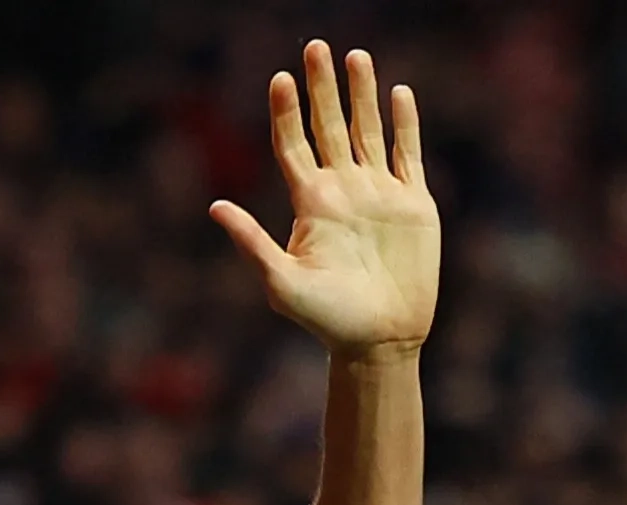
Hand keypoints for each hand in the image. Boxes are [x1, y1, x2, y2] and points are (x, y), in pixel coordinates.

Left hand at [211, 41, 439, 361]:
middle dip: (321, 88)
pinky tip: (398, 93)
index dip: (286, 112)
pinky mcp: (412, 202)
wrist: (378, 337)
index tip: (279, 78)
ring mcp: (377, 193)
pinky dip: (403, 124)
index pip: (293, 146)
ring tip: (354, 55)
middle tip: (315, 45)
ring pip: (367, 130)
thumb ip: (251, 242)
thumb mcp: (281, 281)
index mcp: (309, 204)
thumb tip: (214, 206)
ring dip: (362, 94)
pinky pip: (406, 154)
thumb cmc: (325, 318)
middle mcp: (341, 190)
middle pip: (328, 127)